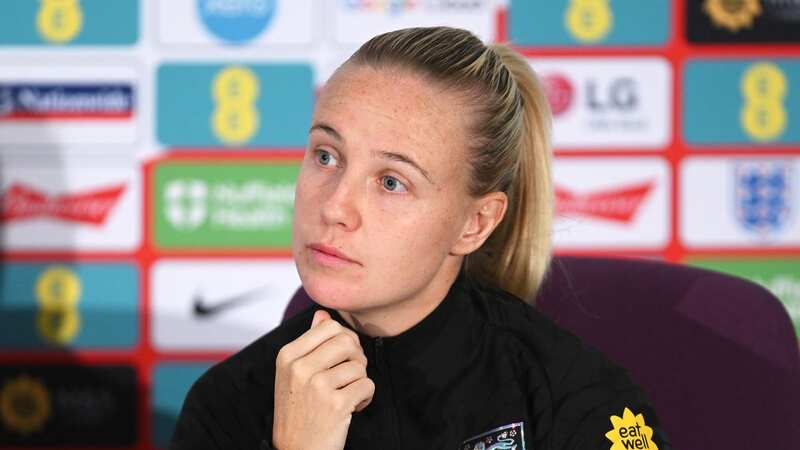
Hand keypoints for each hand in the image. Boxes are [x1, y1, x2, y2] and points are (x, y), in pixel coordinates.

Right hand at [272, 310, 374, 449]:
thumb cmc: (298, 411)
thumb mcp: (293, 374)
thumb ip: (309, 342)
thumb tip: (322, 314)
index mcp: (287, 355)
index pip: (330, 326)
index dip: (344, 340)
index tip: (341, 358)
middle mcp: (299, 367)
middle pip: (347, 341)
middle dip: (356, 358)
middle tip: (350, 376)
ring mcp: (317, 386)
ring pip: (359, 365)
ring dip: (360, 381)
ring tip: (347, 395)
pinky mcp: (335, 404)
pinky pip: (367, 385)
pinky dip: (365, 398)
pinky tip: (352, 408)